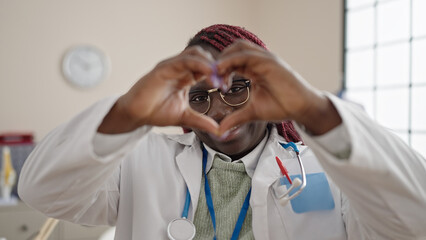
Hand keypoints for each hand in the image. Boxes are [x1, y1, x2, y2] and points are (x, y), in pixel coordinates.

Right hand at [98, 46, 219, 133]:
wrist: (135, 115)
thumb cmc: (155, 112)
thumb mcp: (185, 117)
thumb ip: (202, 122)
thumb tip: (219, 131)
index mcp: (185, 76)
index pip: (206, 67)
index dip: (218, 74)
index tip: (226, 87)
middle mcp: (179, 68)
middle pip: (203, 56)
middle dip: (217, 66)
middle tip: (224, 82)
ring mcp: (171, 66)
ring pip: (195, 54)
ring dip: (210, 64)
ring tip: (218, 79)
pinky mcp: (164, 67)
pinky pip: (184, 60)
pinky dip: (199, 64)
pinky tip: (209, 75)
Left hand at [215, 40, 341, 134]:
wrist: (301, 108)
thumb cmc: (282, 107)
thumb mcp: (252, 112)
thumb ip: (235, 118)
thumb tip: (219, 131)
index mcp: (254, 68)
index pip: (232, 59)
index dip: (220, 69)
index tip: (214, 85)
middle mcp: (259, 60)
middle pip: (233, 49)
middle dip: (220, 61)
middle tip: (213, 79)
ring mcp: (265, 59)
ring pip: (238, 48)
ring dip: (224, 59)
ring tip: (216, 76)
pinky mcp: (270, 62)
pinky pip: (246, 55)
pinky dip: (231, 60)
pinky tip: (223, 72)